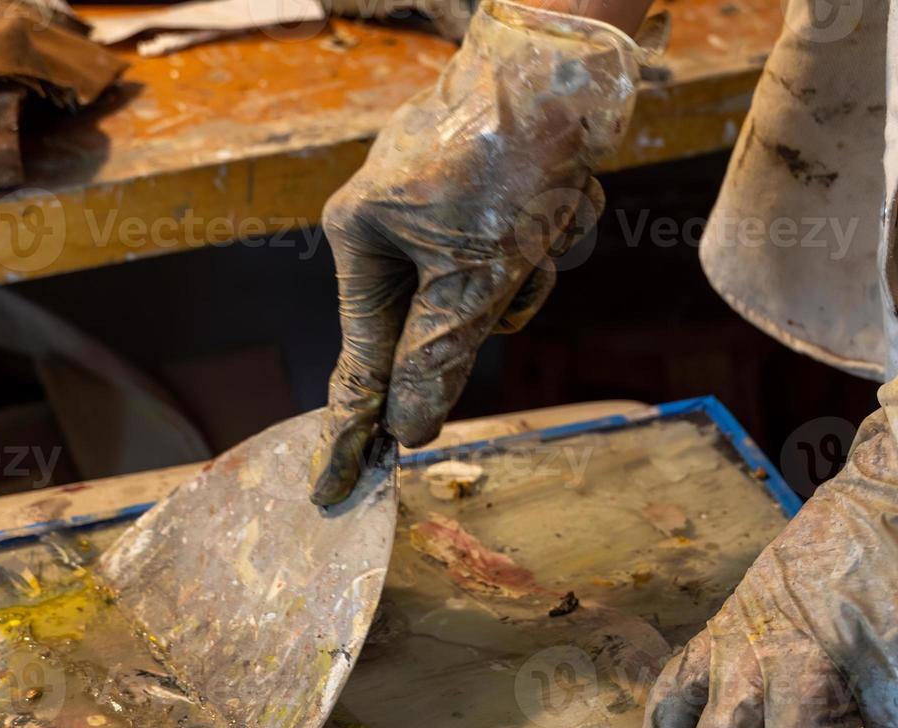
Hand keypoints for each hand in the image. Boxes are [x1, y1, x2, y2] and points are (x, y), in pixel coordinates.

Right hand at [310, 0, 649, 504]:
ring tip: (548, 213)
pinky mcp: (493, 200)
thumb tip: (409, 430)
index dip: (353, 429)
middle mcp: (395, 229)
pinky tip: (565, 194)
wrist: (562, 67)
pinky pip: (524, 255)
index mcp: (364, 242)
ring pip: (496, 295)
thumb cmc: (501, 162)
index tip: (332, 489)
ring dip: (535, 269)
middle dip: (499, 297)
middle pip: (446, 326)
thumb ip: (437, 356)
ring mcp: (445, 213)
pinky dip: (552, 238)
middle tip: (518, 250)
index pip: (360, 362)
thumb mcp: (471, 273)